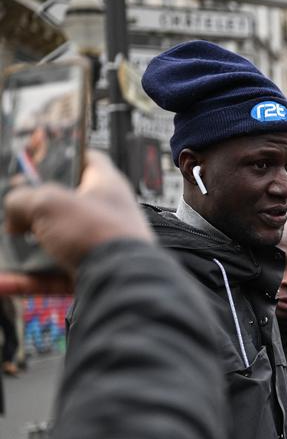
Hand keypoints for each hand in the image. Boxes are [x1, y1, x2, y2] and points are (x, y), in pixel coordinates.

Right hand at [0, 151, 152, 292]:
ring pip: (54, 243)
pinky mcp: (91, 273)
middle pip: (63, 205)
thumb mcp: (49, 203)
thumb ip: (24, 199)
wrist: (122, 283)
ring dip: (24, 249)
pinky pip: (53, 275)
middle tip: (12, 210)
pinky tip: (4, 282)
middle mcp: (106, 215)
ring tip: (5, 247)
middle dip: (34, 210)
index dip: (62, 155)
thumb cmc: (99, 234)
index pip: (87, 159)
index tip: (39, 156)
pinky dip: (29, 279)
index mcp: (106, 186)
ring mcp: (99, 246)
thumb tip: (14, 210)